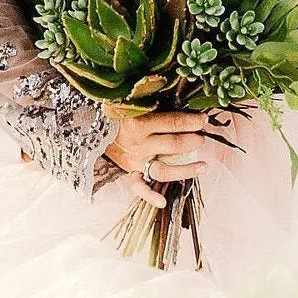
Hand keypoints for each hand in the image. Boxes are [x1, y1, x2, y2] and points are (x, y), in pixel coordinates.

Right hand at [104, 107, 245, 206]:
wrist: (93, 126)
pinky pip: (139, 187)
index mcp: (139, 122)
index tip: (204, 119)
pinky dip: (150, 196)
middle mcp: (138, 144)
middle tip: (203, 137)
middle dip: (193, 140)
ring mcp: (135, 160)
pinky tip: (163, 201)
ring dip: (186, 169)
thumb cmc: (119, 111)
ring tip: (203, 166)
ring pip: (163, 169)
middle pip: (173, 145)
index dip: (192, 121)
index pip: (173, 122)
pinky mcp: (130, 171)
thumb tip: (181, 95)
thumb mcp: (135, 102)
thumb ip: (154, 100)